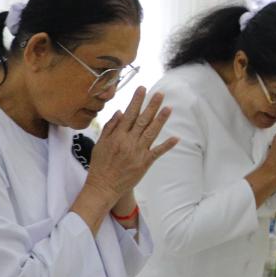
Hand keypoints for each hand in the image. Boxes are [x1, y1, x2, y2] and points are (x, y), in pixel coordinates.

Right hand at [74, 88, 177, 232]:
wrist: (103, 187)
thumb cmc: (100, 165)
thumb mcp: (100, 144)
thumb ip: (110, 128)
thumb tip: (120, 112)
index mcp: (117, 136)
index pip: (129, 114)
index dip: (136, 101)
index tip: (142, 89)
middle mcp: (128, 142)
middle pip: (142, 120)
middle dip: (151, 106)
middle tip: (160, 94)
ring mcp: (138, 152)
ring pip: (151, 132)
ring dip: (161, 120)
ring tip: (169, 108)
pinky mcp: (144, 163)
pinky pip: (157, 152)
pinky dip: (167, 145)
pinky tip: (176, 138)